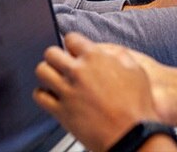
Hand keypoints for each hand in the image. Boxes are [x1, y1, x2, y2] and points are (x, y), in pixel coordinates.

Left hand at [34, 33, 171, 151]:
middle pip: (51, 53)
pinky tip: (51, 96)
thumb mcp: (136, 71)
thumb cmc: (136, 107)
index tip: (73, 49)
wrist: (131, 136)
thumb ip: (119, 57)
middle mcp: (78, 71)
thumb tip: (110, 53)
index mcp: (95, 58)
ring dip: (47, 73)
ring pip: (41, 71)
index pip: (71, 39)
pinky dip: (42, 94)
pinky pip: (40, 96)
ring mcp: (67, 91)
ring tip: (53, 78)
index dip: (72, 44)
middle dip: (55, 56)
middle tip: (61, 63)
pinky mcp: (61, 111)